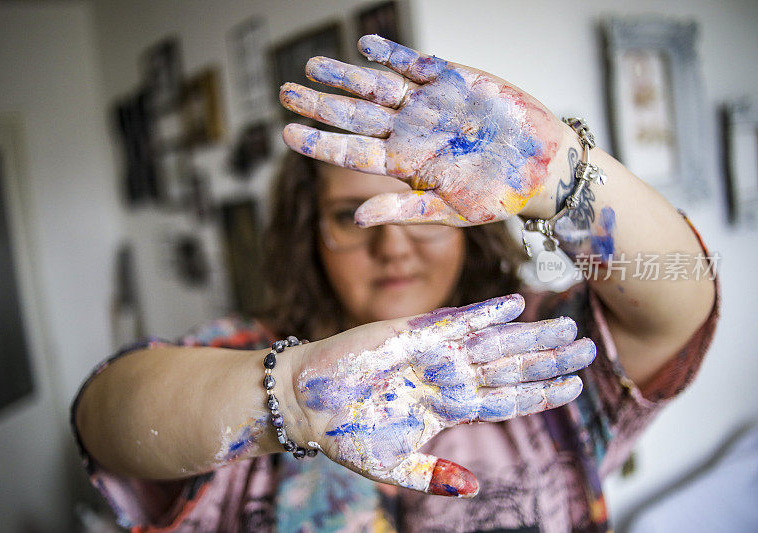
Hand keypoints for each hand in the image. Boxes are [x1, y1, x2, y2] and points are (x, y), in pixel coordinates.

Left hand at [280, 35, 566, 225]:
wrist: (543, 167)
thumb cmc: (498, 196)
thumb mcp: (451, 211)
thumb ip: (405, 210)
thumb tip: (358, 219)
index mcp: (404, 165)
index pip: (351, 152)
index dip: (318, 142)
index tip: (287, 133)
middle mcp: (408, 133)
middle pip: (354, 116)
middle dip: (320, 104)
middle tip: (285, 92)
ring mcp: (427, 106)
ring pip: (376, 88)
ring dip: (345, 76)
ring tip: (313, 66)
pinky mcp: (451, 82)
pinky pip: (414, 65)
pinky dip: (392, 56)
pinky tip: (366, 48)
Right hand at [281, 294, 594, 496]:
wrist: (308, 403)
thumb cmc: (347, 435)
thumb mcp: (393, 465)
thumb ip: (433, 474)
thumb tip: (475, 490)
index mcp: (449, 409)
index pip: (507, 400)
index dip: (542, 393)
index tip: (575, 385)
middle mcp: (449, 378)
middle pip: (510, 367)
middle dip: (549, 358)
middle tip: (587, 347)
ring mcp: (434, 354)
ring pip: (493, 343)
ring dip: (529, 334)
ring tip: (566, 326)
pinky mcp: (412, 333)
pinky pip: (455, 321)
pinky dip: (485, 313)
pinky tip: (514, 305)